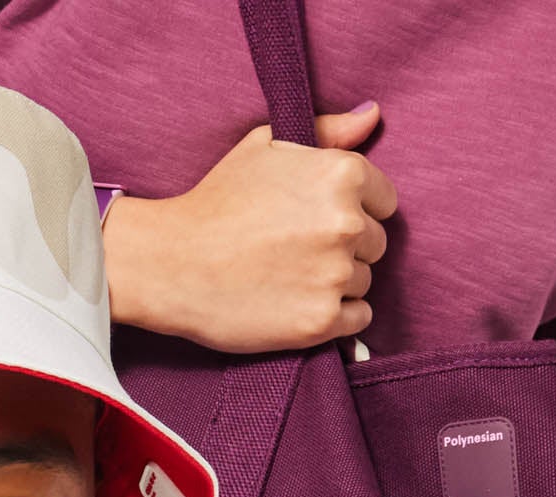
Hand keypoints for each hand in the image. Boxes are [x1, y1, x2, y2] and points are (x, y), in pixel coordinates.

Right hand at [105, 105, 396, 353]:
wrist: (171, 264)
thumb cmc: (215, 201)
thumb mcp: (266, 146)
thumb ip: (327, 131)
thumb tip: (372, 116)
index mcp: (342, 174)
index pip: (384, 200)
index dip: (352, 211)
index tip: (317, 223)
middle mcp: (347, 222)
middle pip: (375, 243)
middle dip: (345, 248)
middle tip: (297, 253)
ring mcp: (336, 274)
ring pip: (364, 281)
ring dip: (337, 283)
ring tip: (291, 279)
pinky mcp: (321, 320)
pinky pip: (357, 320)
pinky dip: (337, 318)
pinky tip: (300, 305)